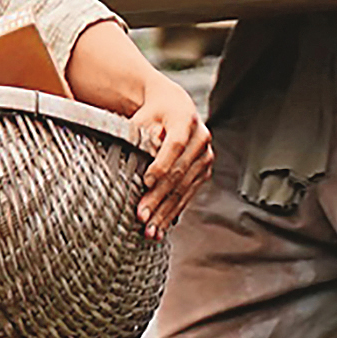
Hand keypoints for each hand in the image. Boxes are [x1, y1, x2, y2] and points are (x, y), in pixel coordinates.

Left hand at [124, 76, 211, 238]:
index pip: (174, 145)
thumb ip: (138, 135)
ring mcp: (205, 158)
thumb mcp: (142, 117)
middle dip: (159, 197)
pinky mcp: (203, 172)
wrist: (174, 108)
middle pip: (179, 172)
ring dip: (166, 211)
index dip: (161, 165)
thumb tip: (131, 160)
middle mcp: (201, 139)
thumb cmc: (153, 114)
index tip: (146, 182)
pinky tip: (161, 227)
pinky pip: (187, 195)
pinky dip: (173, 212)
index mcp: (185, 120)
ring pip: (184, 188)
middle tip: (142, 216)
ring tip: (150, 230)